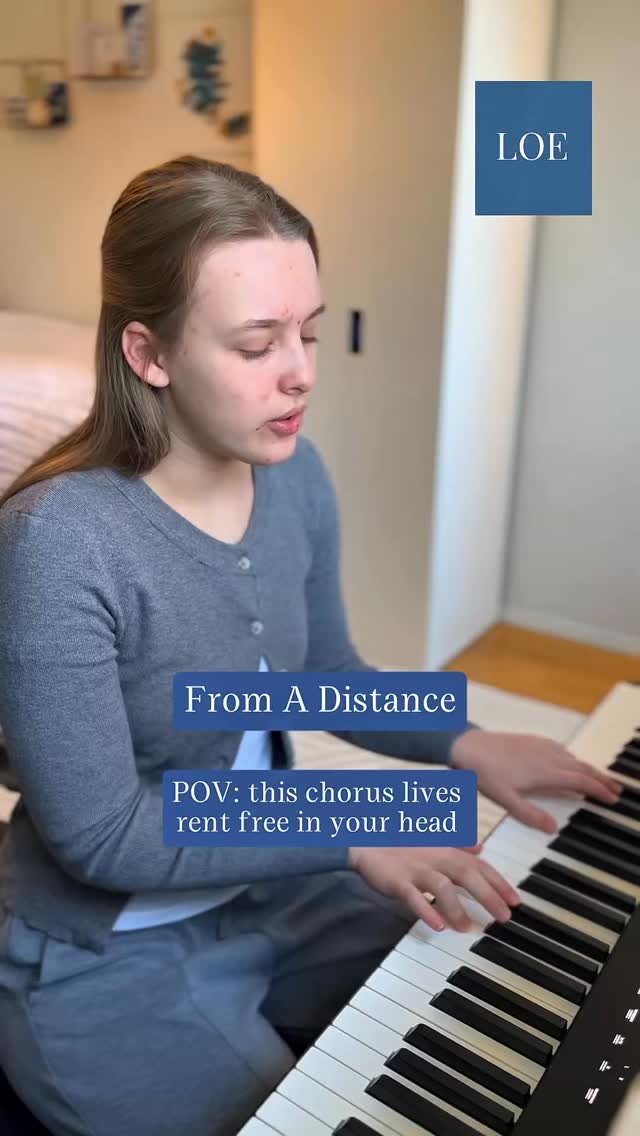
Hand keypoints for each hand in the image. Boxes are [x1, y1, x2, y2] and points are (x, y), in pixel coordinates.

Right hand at [347, 844, 519, 932]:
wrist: (364, 839)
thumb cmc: (399, 843)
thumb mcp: (432, 839)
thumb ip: (457, 843)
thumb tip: (481, 846)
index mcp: (445, 848)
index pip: (478, 865)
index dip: (499, 882)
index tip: (515, 901)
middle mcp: (435, 857)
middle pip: (467, 875)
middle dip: (488, 895)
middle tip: (505, 917)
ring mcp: (416, 869)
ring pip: (442, 887)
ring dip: (457, 908)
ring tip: (467, 929)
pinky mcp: (398, 880)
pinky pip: (413, 896)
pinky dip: (426, 910)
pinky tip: (437, 926)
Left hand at [450, 728, 621, 832]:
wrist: (468, 746)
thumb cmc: (485, 773)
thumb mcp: (507, 800)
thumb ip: (530, 815)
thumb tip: (554, 828)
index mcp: (546, 771)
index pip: (581, 780)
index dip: (599, 789)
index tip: (612, 798)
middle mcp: (548, 756)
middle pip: (582, 767)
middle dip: (601, 778)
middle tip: (615, 790)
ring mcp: (540, 746)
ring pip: (573, 757)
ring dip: (588, 768)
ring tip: (598, 779)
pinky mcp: (532, 741)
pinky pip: (561, 750)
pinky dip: (573, 759)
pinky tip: (570, 762)